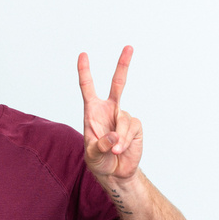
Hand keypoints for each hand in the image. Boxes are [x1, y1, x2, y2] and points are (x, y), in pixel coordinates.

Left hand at [77, 45, 142, 180]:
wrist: (115, 173)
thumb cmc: (98, 161)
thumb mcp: (92, 154)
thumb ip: (100, 145)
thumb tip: (114, 135)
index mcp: (92, 111)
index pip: (88, 88)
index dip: (85, 71)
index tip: (83, 55)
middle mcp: (109, 110)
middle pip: (118, 83)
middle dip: (123, 65)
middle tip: (129, 46)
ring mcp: (123, 117)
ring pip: (123, 119)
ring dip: (119, 138)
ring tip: (114, 150)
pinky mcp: (135, 126)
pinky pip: (131, 129)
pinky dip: (126, 141)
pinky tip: (121, 149)